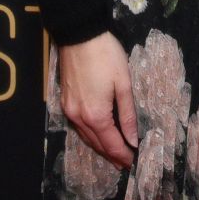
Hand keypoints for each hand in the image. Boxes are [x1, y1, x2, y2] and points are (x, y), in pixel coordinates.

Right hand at [57, 32, 139, 166]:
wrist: (79, 35)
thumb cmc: (106, 56)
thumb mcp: (123, 84)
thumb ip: (128, 114)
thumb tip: (132, 139)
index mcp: (96, 115)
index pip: (112, 144)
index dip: (123, 155)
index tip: (134, 164)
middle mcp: (79, 117)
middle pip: (97, 144)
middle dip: (112, 155)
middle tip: (125, 164)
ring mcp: (69, 110)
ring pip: (86, 137)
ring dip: (100, 147)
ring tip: (114, 154)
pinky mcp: (64, 102)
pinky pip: (78, 126)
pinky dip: (90, 135)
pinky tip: (98, 135)